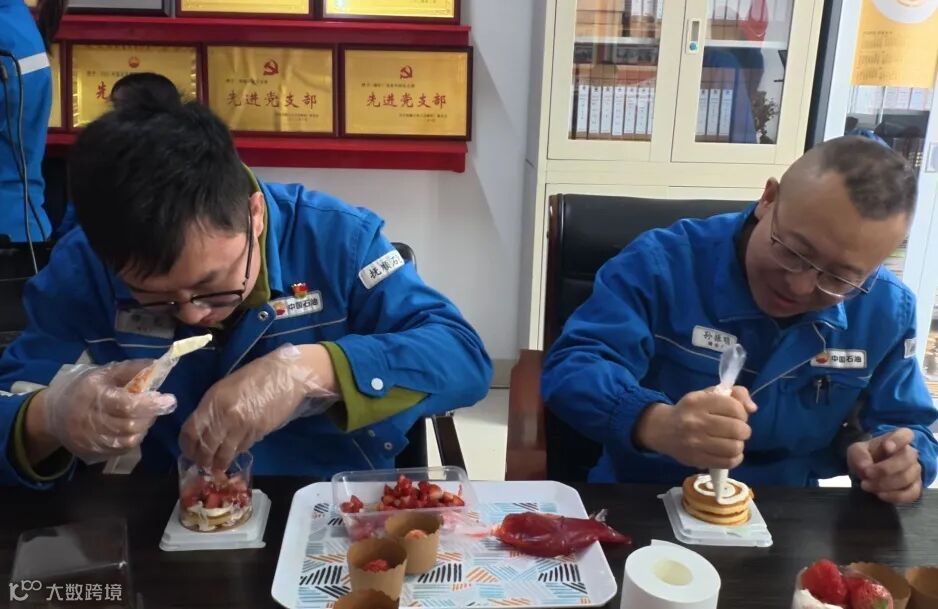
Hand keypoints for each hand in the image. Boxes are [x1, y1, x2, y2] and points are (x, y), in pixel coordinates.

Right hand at [29, 360, 176, 463]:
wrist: (53, 413)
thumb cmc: (85, 388)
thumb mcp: (104, 372)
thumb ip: (131, 370)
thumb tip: (157, 365)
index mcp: (94, 396)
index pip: (127, 405)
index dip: (151, 404)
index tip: (168, 399)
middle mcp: (90, 420)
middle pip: (130, 425)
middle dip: (150, 416)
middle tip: (156, 406)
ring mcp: (90, 440)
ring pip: (128, 440)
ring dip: (143, 428)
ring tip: (144, 416)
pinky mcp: (92, 453)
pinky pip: (121, 450)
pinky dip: (133, 439)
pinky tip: (133, 427)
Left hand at [180, 344, 338, 469]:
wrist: (285, 375)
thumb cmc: (255, 376)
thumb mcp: (225, 388)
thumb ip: (212, 408)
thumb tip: (204, 431)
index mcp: (212, 401)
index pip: (191, 431)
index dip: (187, 446)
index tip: (189, 453)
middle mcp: (224, 415)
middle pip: (206, 447)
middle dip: (202, 460)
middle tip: (202, 465)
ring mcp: (242, 425)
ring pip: (224, 453)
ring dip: (219, 464)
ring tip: (217, 467)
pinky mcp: (258, 432)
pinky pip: (242, 448)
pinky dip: (236, 453)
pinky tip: (235, 453)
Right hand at [634, 386, 757, 468]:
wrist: (662, 429)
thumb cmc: (690, 410)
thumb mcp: (707, 395)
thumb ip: (734, 395)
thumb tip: (752, 408)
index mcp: (699, 402)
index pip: (734, 408)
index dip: (742, 413)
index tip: (736, 415)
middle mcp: (696, 421)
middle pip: (737, 429)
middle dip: (743, 430)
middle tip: (737, 430)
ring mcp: (695, 442)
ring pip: (734, 447)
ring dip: (739, 444)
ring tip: (733, 441)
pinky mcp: (696, 459)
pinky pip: (727, 462)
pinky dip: (735, 458)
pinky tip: (731, 453)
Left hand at [848, 428, 921, 503]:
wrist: (870, 472)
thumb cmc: (866, 457)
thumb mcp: (856, 451)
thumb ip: (859, 455)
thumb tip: (866, 468)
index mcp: (896, 439)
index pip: (906, 434)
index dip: (898, 440)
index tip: (886, 447)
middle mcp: (910, 453)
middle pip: (907, 458)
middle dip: (885, 469)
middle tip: (867, 474)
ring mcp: (914, 471)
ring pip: (908, 477)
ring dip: (886, 484)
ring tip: (867, 485)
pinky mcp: (915, 487)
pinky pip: (912, 493)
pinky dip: (896, 496)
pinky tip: (880, 495)